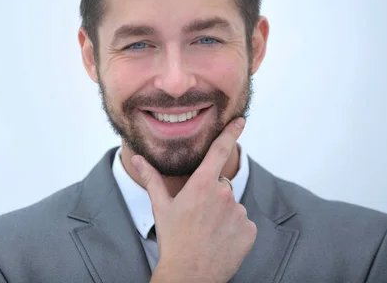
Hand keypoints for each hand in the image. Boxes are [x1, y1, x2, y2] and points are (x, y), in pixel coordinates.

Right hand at [132, 118, 255, 282]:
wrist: (189, 275)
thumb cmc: (173, 239)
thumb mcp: (161, 206)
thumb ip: (152, 178)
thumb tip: (137, 158)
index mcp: (201, 184)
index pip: (219, 150)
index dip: (231, 132)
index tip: (241, 120)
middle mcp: (223, 194)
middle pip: (222, 185)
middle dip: (213, 195)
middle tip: (198, 216)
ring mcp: (239, 212)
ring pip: (233, 205)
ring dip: (224, 214)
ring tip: (208, 232)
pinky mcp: (250, 230)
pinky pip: (244, 223)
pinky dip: (235, 230)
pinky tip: (220, 241)